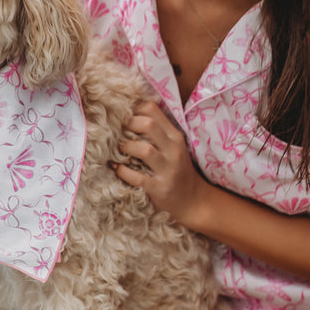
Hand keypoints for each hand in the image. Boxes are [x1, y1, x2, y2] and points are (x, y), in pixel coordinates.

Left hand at [114, 99, 207, 228]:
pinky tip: (117, 168)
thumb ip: (157, 131)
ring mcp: (168, 169)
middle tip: (116, 131)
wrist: (193, 200)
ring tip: (117, 149)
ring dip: (126, 147)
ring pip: (144, 150)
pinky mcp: (159, 188)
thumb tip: (130, 113)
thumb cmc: (177, 169)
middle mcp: (173, 150)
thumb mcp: (173, 146)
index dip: (134, 109)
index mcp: (175, 136)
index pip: (153, 110)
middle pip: (149, 125)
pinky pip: (138, 178)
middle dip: (128, 124)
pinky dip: (123, 172)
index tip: (122, 115)